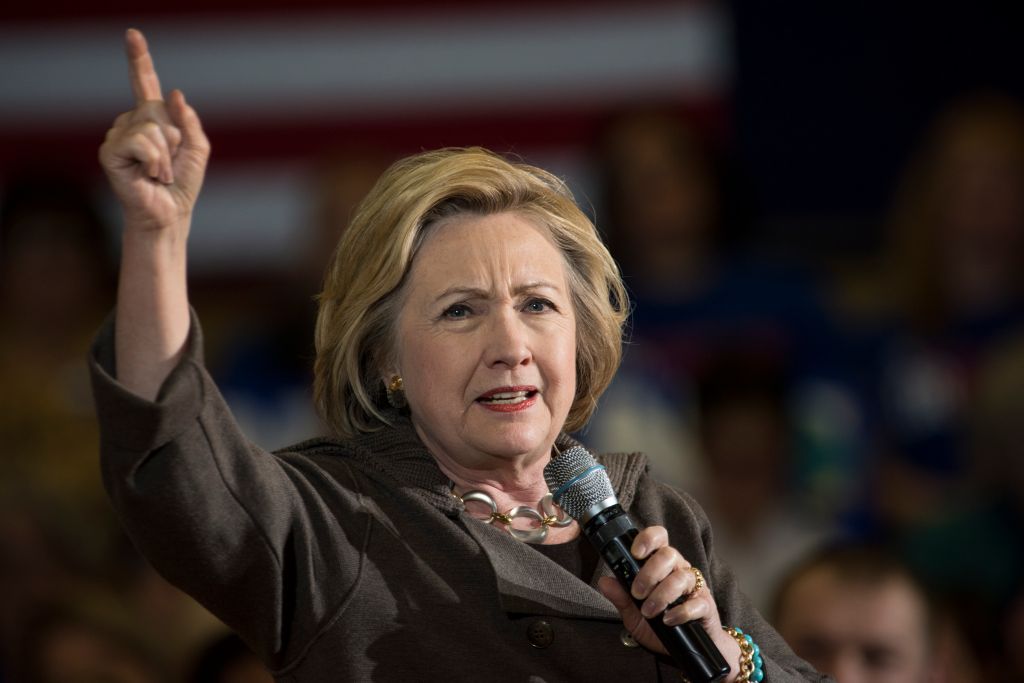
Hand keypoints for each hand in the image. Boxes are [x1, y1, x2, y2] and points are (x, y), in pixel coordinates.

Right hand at [98, 28, 209, 233]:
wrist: (170, 213)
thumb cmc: (182, 184)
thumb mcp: (197, 149)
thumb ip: (190, 121)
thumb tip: (175, 94)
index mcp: (152, 119)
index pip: (144, 83)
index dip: (139, 59)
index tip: (133, 34)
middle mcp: (130, 123)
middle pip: (156, 110)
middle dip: (174, 140)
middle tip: (168, 165)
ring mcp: (117, 136)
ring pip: (151, 128)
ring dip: (165, 156)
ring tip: (159, 173)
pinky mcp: (109, 152)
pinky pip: (141, 142)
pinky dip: (154, 161)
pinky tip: (149, 176)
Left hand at [597, 526, 740, 678]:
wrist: (684, 650)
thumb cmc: (660, 628)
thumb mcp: (633, 614)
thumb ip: (621, 598)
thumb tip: (604, 582)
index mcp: (662, 565)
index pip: (659, 538)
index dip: (648, 539)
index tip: (635, 553)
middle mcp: (679, 570)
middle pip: (669, 554)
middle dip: (649, 573)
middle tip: (637, 593)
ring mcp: (694, 587)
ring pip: (681, 577)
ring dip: (661, 595)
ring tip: (649, 612)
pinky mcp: (705, 606)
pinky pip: (696, 603)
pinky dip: (680, 612)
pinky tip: (669, 620)